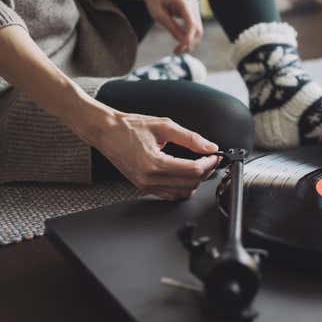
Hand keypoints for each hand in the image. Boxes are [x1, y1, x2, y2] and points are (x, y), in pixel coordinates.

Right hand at [89, 112, 219, 199]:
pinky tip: (186, 173)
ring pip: (182, 192)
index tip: (215, 155)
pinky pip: (170, 194)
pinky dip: (183, 186)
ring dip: (195, 180)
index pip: (192, 170)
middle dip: (205, 171)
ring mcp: (146, 185)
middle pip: (190, 183)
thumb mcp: (164, 126)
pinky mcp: (144, 187)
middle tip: (210, 157)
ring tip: (199, 164)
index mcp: (154, 163)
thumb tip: (210, 147)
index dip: (209, 163)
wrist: (106, 132)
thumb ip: (190, 138)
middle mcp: (149, 179)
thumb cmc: (129, 127)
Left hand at [142, 0, 202, 54]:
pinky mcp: (194, 14)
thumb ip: (172, 28)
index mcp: (183, 2)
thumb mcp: (159, 16)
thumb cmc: (155, 2)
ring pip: (198, 31)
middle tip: (176, 53)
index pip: (191, 23)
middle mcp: (193, 4)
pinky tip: (180, 45)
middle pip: (197, 29)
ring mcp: (195, 8)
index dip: (189, 37)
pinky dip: (189, 38)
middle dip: (189, 43)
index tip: (182, 48)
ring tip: (177, 51)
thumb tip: (184, 42)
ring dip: (190, 43)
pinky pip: (195, 29)